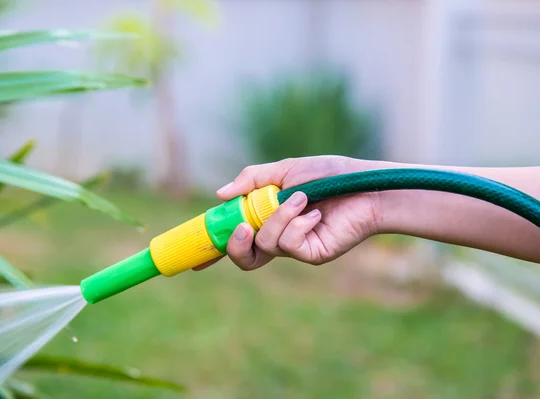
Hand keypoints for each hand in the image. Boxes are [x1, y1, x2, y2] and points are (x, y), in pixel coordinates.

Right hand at [194, 156, 382, 271]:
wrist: (365, 185)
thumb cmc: (329, 174)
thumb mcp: (285, 170)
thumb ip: (252, 180)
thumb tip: (219, 194)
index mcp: (268, 217)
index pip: (237, 237)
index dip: (215, 248)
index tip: (195, 260)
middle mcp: (279, 236)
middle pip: (244, 256)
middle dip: (234, 244)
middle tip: (241, 226)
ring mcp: (295, 247)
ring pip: (265, 244)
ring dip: (279, 218)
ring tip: (302, 199)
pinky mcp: (311, 253)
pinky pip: (288, 245)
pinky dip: (297, 224)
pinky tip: (315, 213)